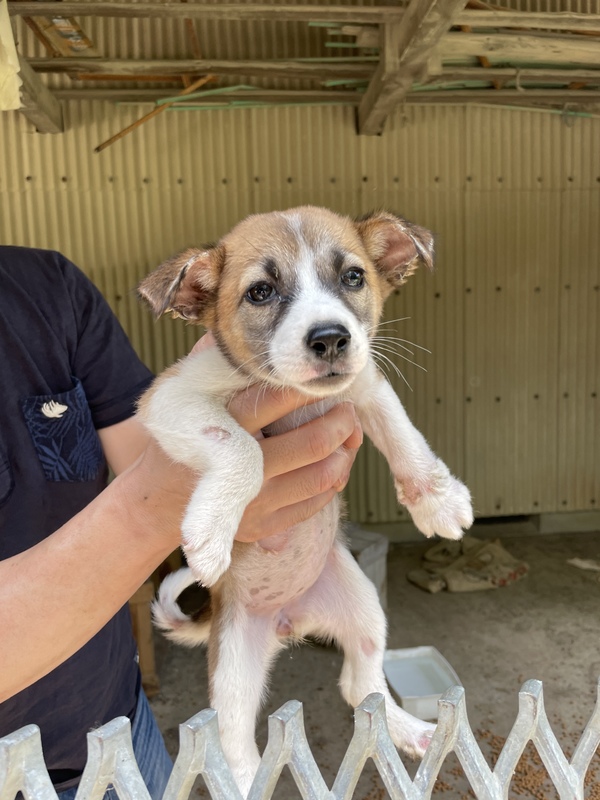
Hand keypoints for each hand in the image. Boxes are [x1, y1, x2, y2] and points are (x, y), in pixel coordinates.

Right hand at [193, 332, 362, 541]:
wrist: (155, 500)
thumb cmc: (179, 437)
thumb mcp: (183, 394)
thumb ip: (210, 362)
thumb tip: (230, 327)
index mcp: (223, 428)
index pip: (277, 401)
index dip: (309, 387)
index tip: (324, 378)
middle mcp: (242, 469)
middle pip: (313, 443)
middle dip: (340, 422)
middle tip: (346, 407)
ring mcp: (255, 502)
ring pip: (323, 475)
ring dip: (344, 452)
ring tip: (346, 433)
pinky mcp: (264, 525)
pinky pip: (316, 502)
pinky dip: (333, 479)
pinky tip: (333, 461)